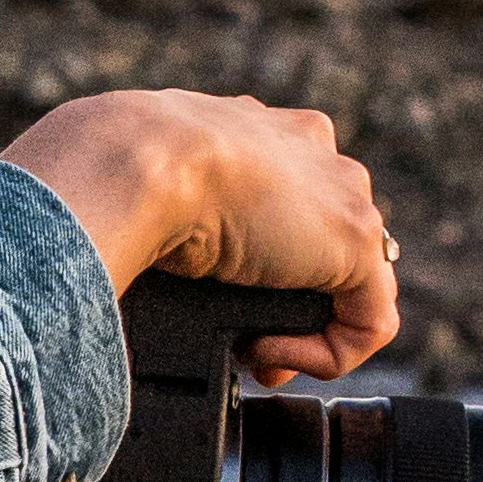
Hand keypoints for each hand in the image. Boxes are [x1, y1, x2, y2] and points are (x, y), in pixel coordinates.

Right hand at [2, 86, 402, 382]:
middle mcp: (307, 149)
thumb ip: (153, 208)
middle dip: (286, 296)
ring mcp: (339, 195)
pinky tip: (268, 353)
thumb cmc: (112, 173)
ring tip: (250, 348)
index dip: (259, 256)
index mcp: (254, 126)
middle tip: (239, 336)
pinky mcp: (357, 245)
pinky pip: (370, 321)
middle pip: (323, 236)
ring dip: (302, 327)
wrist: (135, 160)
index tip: (214, 292)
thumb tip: (118, 254)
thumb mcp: (134, 185)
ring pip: (350, 281)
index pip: (284, 190)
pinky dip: (324, 355)